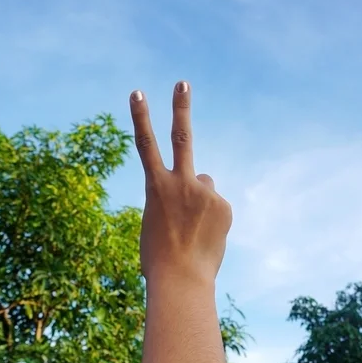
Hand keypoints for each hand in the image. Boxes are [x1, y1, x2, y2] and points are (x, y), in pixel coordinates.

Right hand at [129, 81, 231, 284]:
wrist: (181, 280)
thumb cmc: (159, 257)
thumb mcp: (156, 221)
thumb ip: (173, 197)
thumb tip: (200, 188)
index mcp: (155, 186)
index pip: (145, 144)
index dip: (140, 116)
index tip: (138, 91)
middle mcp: (181, 182)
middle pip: (182, 137)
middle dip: (180, 107)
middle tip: (183, 83)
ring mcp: (204, 192)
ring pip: (204, 184)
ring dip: (200, 198)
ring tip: (194, 227)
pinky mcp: (223, 205)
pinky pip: (217, 204)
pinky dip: (212, 217)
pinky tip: (206, 235)